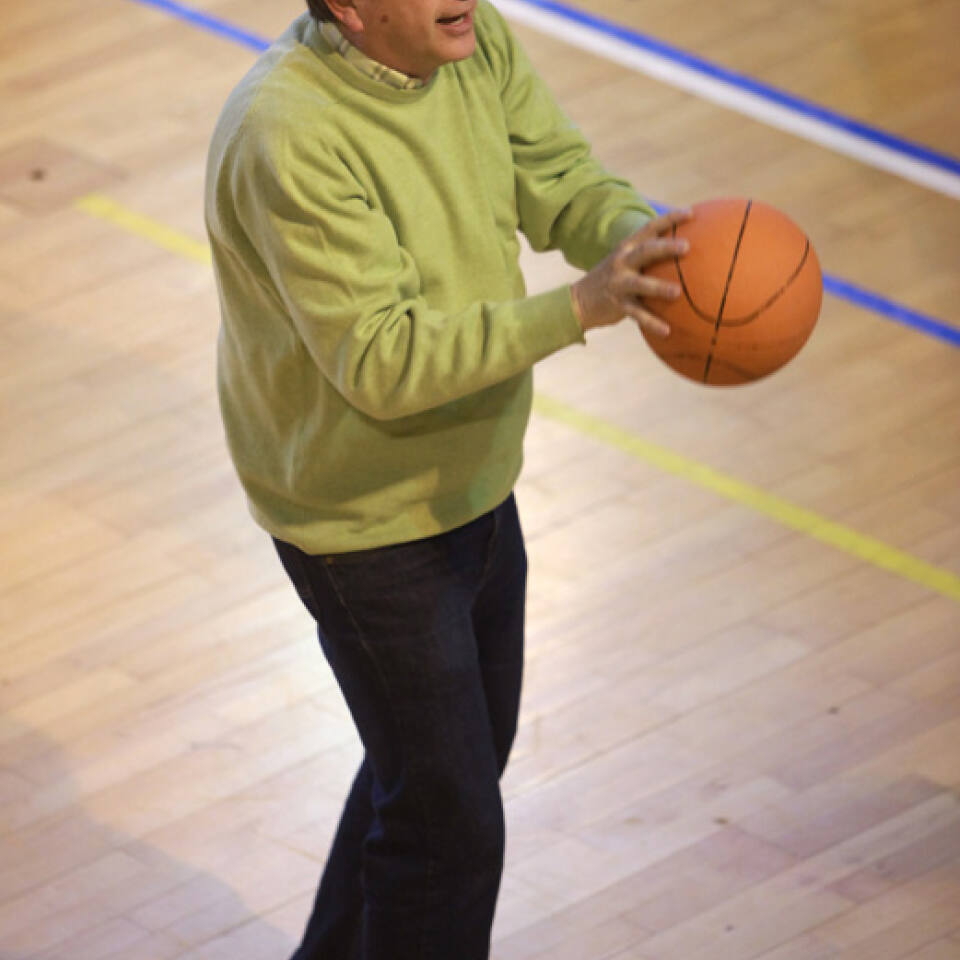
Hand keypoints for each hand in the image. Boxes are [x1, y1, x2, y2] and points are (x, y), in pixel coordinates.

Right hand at [571, 208, 691, 337]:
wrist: (578, 302)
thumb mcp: (624, 262)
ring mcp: (619, 284)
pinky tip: (667, 331)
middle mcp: (622, 262)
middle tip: (687, 246)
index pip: (649, 228)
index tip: (691, 213)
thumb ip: (647, 256)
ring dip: (658, 287)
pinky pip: (637, 315)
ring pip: (640, 284)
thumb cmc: (611, 280)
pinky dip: (652, 323)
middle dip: (665, 247)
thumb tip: (684, 251)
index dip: (669, 219)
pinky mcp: (617, 304)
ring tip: (677, 292)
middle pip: (645, 251)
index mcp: (627, 248)